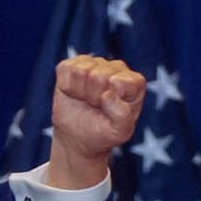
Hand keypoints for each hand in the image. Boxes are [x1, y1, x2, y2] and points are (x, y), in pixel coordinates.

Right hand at [44, 56, 145, 188]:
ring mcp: (95, 63)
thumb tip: (108, 94)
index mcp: (134, 82)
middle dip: (92, 97)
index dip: (108, 100)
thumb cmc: (103, 132)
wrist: (79, 137)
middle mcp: (117, 68)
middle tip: (95, 107)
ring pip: (81, 70)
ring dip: (80, 91)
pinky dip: (66, 85)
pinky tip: (74, 93)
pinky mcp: (74, 64)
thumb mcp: (119, 132)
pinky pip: (65, 68)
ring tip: (86, 100)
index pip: (118, 82)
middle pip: (97, 76)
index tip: (108, 110)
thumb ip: (122, 115)